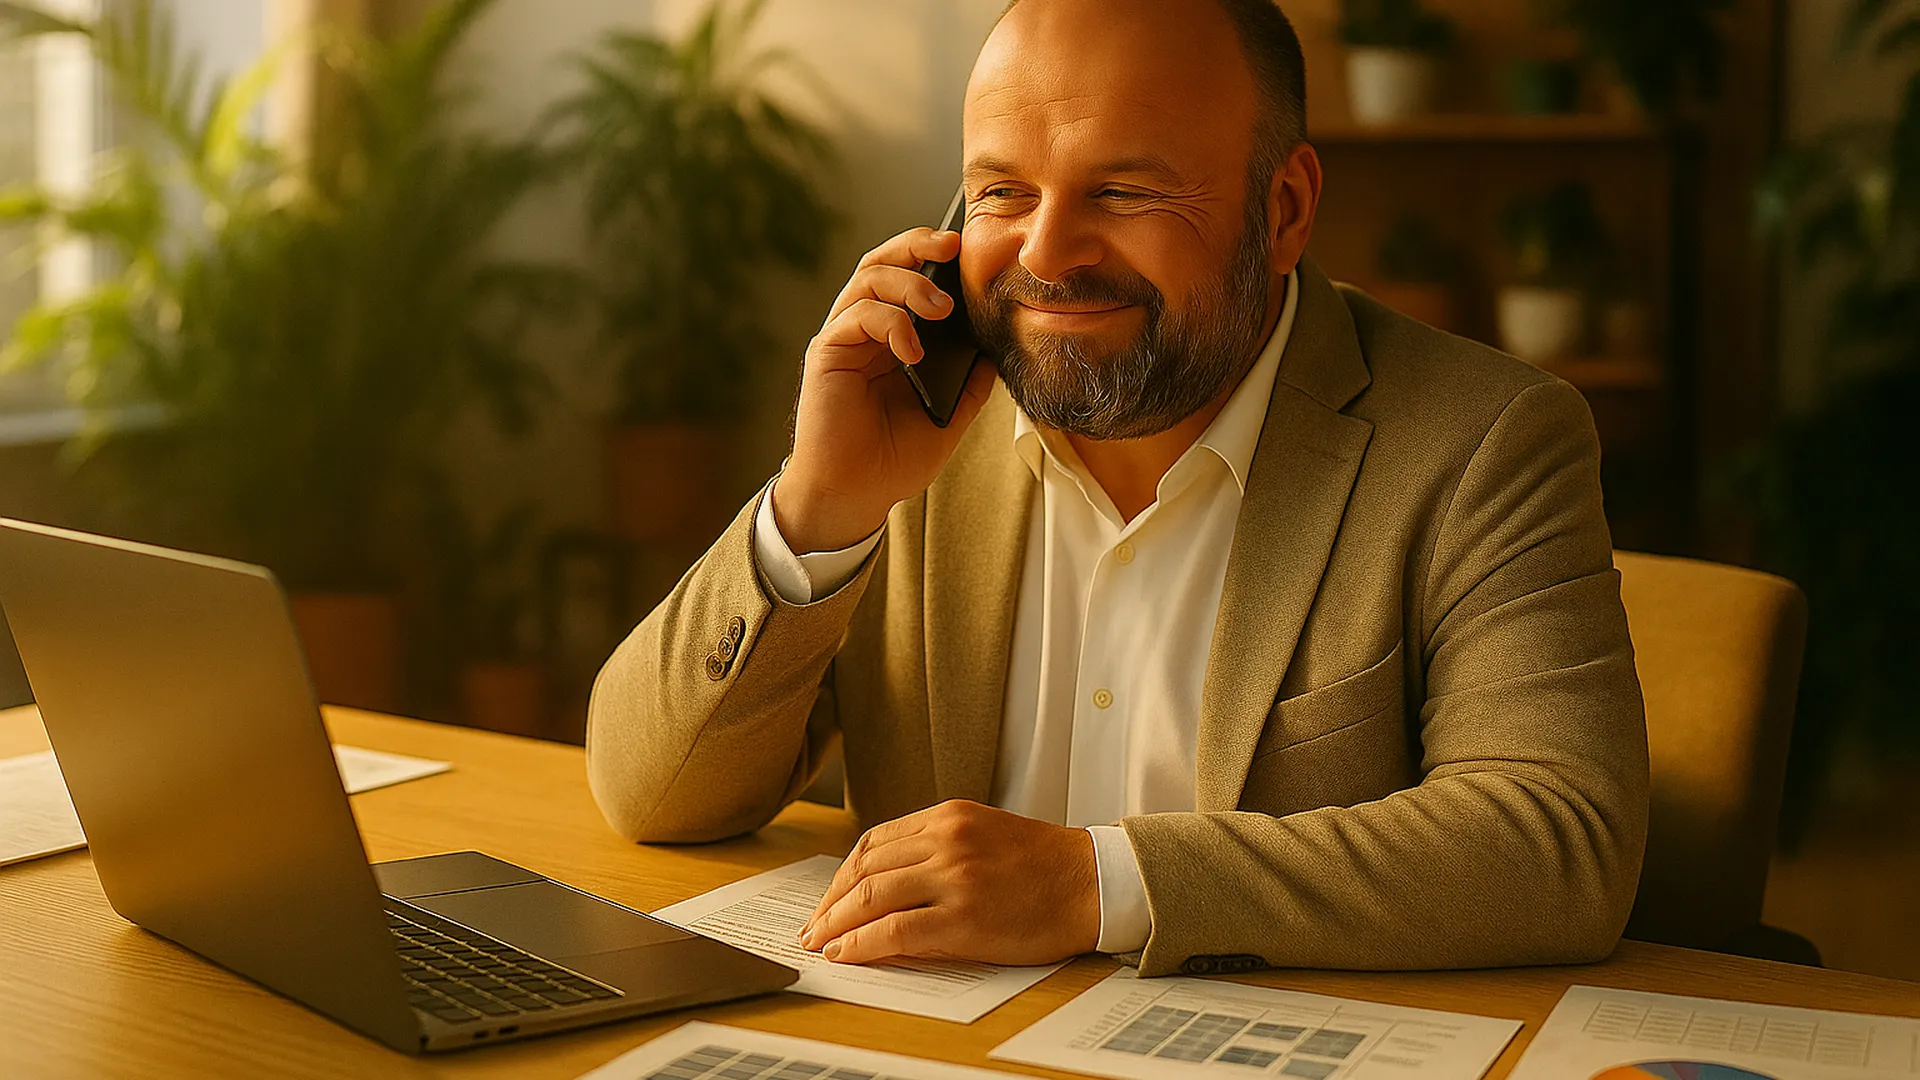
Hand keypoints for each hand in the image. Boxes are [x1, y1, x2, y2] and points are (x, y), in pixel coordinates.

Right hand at [775, 228, 998, 553]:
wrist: (856, 495)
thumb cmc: (892, 460)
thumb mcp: (948, 417)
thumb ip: (970, 384)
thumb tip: (996, 352)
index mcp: (889, 339)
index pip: (905, 277)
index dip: (930, 256)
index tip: (966, 250)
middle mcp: (863, 332)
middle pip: (881, 262)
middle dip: (916, 244)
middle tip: (952, 247)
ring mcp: (843, 340)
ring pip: (869, 278)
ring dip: (909, 284)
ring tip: (940, 309)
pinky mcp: (827, 355)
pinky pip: (857, 316)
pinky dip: (890, 323)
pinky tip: (913, 351)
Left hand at [796, 800, 1100, 966]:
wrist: (1092, 883)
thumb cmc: (1044, 865)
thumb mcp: (985, 834)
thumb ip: (938, 847)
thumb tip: (886, 883)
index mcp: (948, 816)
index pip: (874, 842)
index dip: (842, 874)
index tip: (828, 898)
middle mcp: (945, 839)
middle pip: (864, 869)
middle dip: (829, 902)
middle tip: (812, 927)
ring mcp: (953, 877)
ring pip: (870, 898)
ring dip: (835, 924)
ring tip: (820, 943)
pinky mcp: (962, 918)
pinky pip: (893, 930)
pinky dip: (861, 944)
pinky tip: (846, 953)